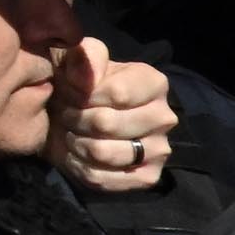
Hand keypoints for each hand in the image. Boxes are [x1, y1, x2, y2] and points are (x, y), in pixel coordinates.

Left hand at [47, 42, 177, 193]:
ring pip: (104, 152)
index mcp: (154, 84)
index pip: (118, 94)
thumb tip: (87, 78)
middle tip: (68, 115)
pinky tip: (78, 156)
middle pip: (107, 124)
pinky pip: (104, 178)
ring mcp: (160, 150)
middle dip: (75, 119)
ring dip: (76, 144)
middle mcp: (165, 117)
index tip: (70, 91)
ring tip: (73, 134)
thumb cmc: (75, 84)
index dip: (83, 95)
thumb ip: (83, 55)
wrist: (69, 117)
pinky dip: (81, 168)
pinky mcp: (148, 177)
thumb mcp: (73, 57)